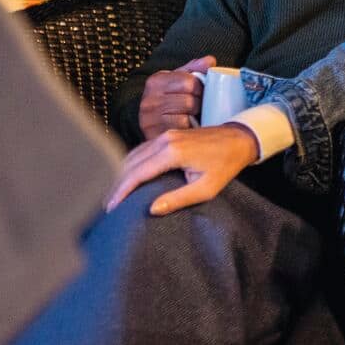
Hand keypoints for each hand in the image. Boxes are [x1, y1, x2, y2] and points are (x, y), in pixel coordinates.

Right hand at [107, 124, 259, 214]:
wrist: (239, 139)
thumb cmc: (225, 165)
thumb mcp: (206, 188)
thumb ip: (178, 198)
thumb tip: (152, 209)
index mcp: (172, 152)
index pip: (137, 173)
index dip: (121, 191)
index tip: (110, 208)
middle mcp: (164, 140)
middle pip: (130, 163)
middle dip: (116, 184)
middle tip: (105, 205)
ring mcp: (165, 135)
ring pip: (133, 155)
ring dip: (120, 174)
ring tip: (112, 194)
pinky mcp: (167, 135)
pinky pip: (142, 150)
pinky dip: (130, 164)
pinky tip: (126, 177)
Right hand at [136, 56, 212, 141]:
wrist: (152, 123)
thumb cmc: (169, 100)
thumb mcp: (179, 80)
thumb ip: (195, 68)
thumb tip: (210, 61)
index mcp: (156, 81)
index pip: (189, 81)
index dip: (200, 88)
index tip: (199, 92)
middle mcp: (149, 100)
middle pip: (190, 101)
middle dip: (198, 104)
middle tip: (196, 107)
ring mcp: (149, 119)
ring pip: (186, 118)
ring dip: (193, 119)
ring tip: (191, 117)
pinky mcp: (154, 136)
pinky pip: (181, 132)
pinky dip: (187, 131)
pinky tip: (186, 128)